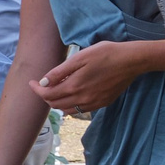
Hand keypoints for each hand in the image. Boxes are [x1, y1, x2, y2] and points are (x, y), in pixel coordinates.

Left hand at [33, 40, 150, 114]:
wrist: (132, 60)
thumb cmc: (105, 54)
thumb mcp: (79, 58)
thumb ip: (59, 72)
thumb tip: (43, 82)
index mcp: (74, 86)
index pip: (47, 95)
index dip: (36, 90)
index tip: (31, 82)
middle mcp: (83, 99)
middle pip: (56, 105)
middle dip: (45, 96)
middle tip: (43, 86)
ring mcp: (94, 103)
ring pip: (68, 110)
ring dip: (58, 102)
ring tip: (57, 90)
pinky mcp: (103, 103)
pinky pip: (81, 109)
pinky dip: (72, 105)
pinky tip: (73, 94)